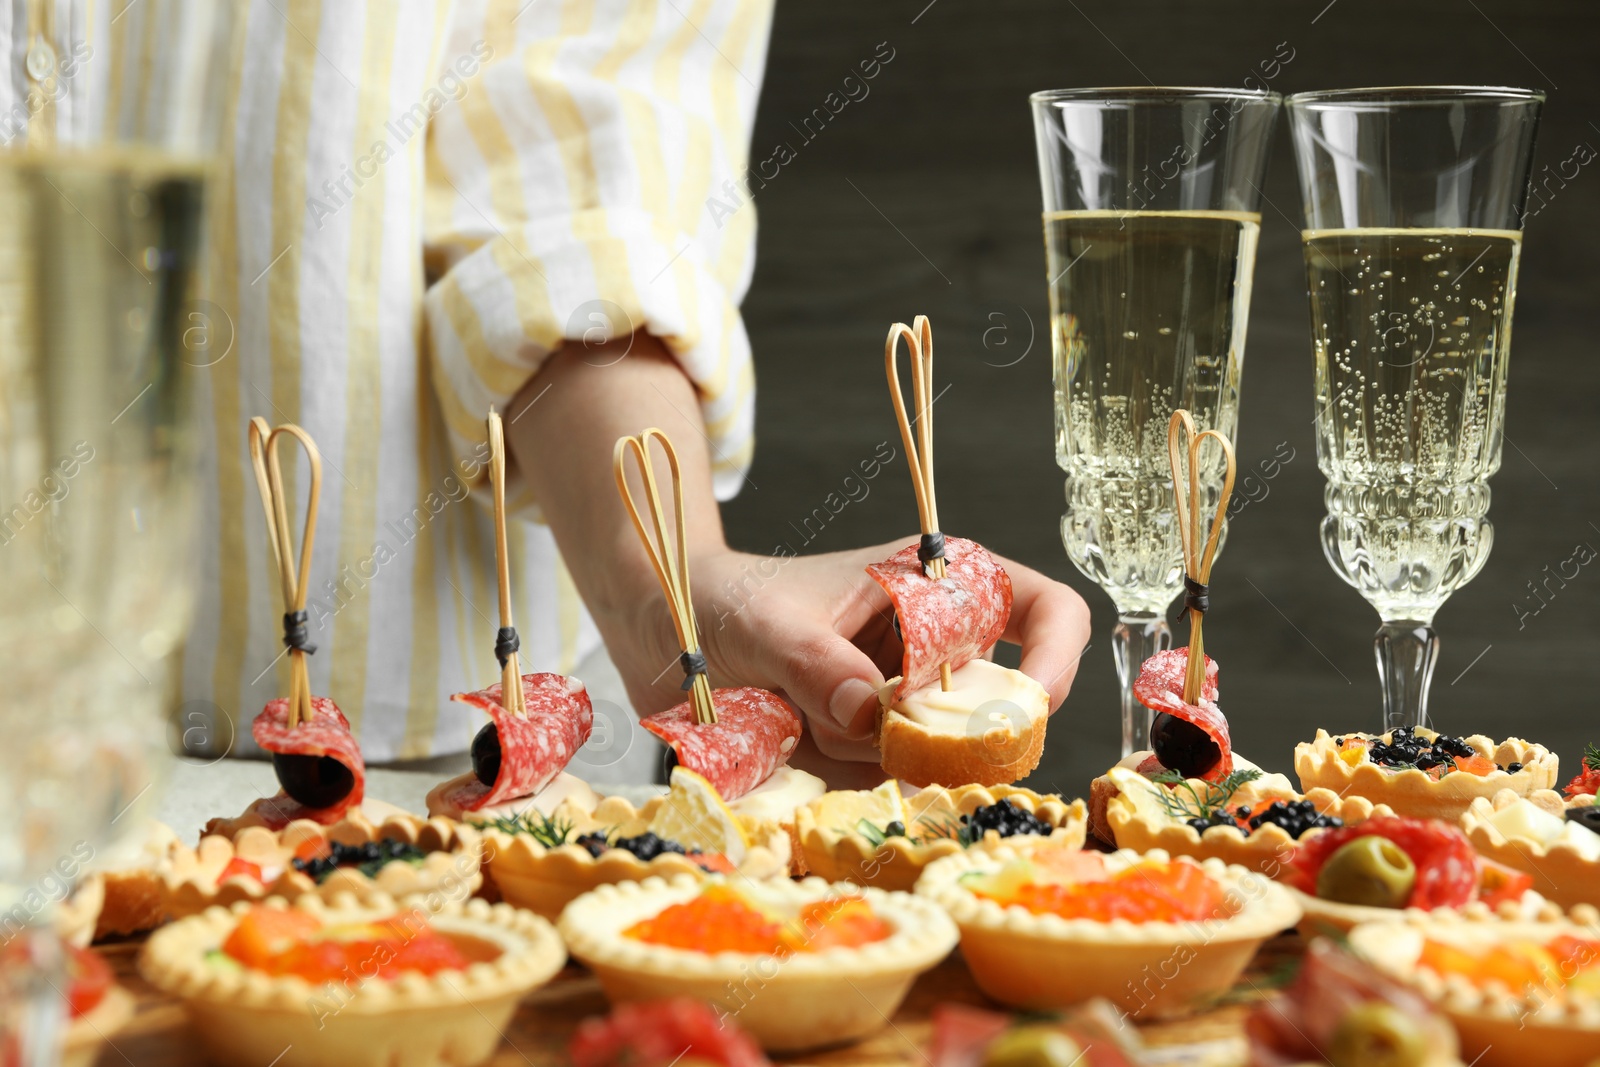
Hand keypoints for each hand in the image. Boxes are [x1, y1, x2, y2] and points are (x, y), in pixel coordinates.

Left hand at [506, 337, 1091, 782]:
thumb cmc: (725, 599)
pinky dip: (853, 789)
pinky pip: (888, 786)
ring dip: (886, 763)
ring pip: (941, 755)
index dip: (1056, 656)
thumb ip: (817, 664)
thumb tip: (870, 718)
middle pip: (1002, 703)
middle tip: (888, 743)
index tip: (1024, 707)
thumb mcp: (767, 622)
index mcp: (931, 586)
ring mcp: (899, 704)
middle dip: (958, 734)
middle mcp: (930, 649)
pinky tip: (792, 751)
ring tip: (803, 725)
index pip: (1042, 608)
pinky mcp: (865, 749)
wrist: (660, 629)